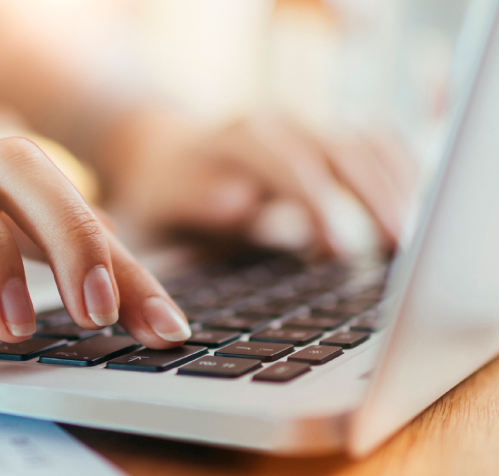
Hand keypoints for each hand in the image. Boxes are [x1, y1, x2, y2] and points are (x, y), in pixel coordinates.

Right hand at [0, 137, 190, 348]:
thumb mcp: (17, 245)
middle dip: (67, 234)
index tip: (157, 326)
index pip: (74, 203)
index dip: (116, 259)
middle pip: (17, 161)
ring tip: (13, 328)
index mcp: (2, 177)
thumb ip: (83, 271)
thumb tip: (159, 312)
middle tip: (94, 314)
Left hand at [100, 111, 416, 256]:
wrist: (165, 156)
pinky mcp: (321, 143)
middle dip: (375, 197)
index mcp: (241, 139)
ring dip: (396, 187)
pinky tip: (406, 209)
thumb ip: (198, 201)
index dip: (321, 204)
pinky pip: (374, 148)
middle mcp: (279, 125)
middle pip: (344, 150)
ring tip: (410, 239)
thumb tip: (240, 202)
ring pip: (368, 144)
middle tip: (399, 248)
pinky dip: (397, 175)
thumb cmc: (166, 191)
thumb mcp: (165, 201)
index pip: (292, 164)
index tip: (341, 250)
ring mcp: (304, 129)